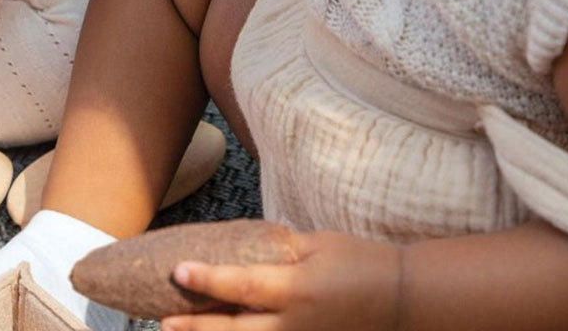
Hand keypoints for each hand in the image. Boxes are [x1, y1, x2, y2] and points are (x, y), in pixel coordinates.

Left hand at [161, 230, 401, 330]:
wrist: (405, 301)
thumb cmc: (360, 262)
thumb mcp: (318, 245)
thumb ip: (279, 251)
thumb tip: (243, 251)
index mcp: (297, 288)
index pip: (242, 285)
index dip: (208, 280)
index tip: (177, 271)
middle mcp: (296, 324)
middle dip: (197, 328)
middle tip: (163, 322)